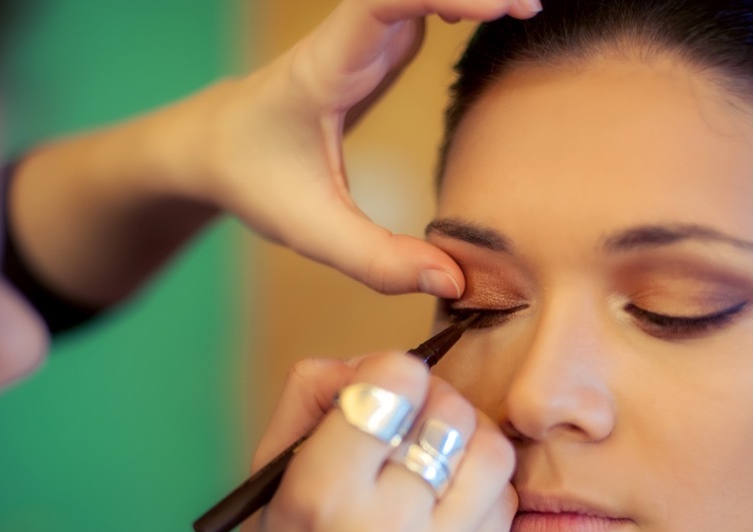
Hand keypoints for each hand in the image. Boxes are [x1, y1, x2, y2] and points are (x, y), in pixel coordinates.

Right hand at [164, 352, 514, 531]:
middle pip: (450, 410)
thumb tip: (371, 362)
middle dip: (430, 401)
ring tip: (433, 456)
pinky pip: (504, 500)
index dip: (387, 373)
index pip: (393, 382)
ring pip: (491, 449)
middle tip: (408, 422)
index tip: (378, 394)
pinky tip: (447, 499)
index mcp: (318, 497)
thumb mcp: (265, 480)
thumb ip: (310, 398)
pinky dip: (482, 484)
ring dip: (465, 438)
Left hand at [197, 0, 541, 297]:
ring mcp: (367, 37)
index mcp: (328, 69)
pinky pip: (428, 5)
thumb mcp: (313, 231)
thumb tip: (454, 282)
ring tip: (529, 10)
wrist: (218, 145)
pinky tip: (502, 16)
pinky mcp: (381, 46)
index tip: (502, 7)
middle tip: (533, 7)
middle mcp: (349, 39)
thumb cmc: (259, 181)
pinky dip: (466, 4)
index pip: (384, 2)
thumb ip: (379, 262)